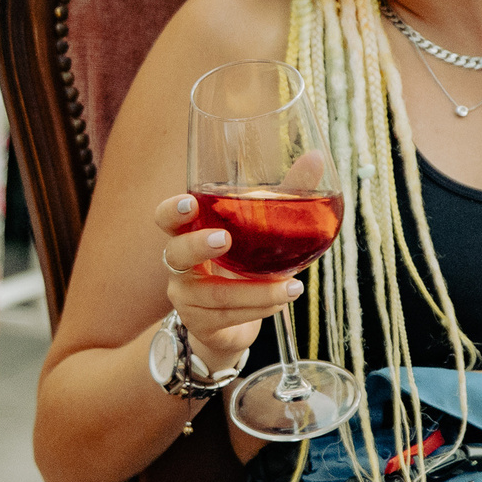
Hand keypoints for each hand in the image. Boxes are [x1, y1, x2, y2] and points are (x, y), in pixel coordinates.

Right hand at [152, 193, 301, 373]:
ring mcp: (186, 296)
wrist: (233, 324)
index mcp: (191, 233)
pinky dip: (258, 308)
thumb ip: (286, 194)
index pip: (166, 217)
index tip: (190, 203)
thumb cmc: (244, 266)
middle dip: (198, 245)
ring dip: (255, 290)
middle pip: (175, 252)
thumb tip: (316, 158)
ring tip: (292, 286)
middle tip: (225, 239)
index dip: (172, 211)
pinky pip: (227, 316)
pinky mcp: (200, 323)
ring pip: (213, 293)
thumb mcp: (263, 231)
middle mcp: (180, 264)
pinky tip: (281, 301)